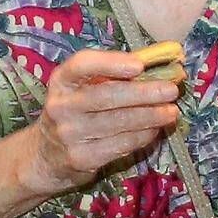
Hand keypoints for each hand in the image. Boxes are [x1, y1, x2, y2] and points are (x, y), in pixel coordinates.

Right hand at [33, 44, 184, 180]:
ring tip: (171, 112)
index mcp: (62, 81)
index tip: (139, 65)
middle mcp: (62, 106)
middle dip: (143, 93)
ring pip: (118, 123)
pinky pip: (120, 144)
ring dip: (150, 116)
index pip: (83, 65)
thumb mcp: (82, 88)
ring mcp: (70, 134)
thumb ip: (116, 72)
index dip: (111, 63)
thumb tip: (161, 59)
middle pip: (106, 96)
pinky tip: (155, 129)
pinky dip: (142, 136)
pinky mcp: (82, 158)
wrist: (46, 155)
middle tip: (171, 90)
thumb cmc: (76, 111)